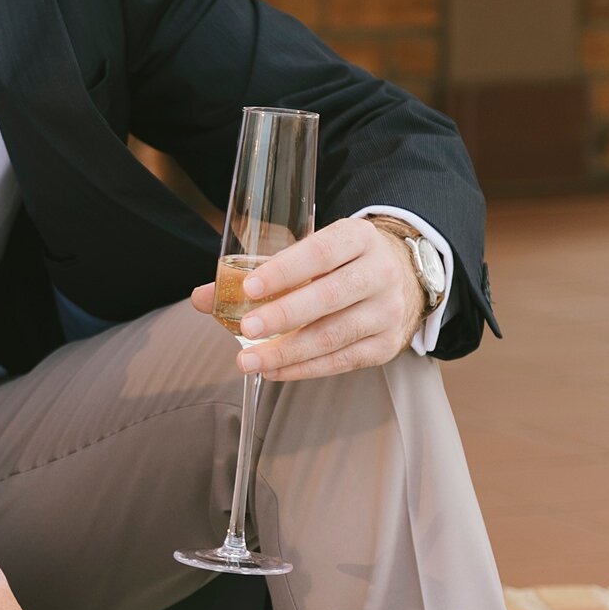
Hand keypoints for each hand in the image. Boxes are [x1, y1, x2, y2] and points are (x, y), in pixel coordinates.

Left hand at [191, 214, 424, 380]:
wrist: (405, 277)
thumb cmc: (344, 263)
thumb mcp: (314, 251)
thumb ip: (262, 271)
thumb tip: (203, 297)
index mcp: (358, 239)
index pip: (321, 252)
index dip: (286, 270)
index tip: (250, 286)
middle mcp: (379, 273)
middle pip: (328, 297)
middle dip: (283, 315)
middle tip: (246, 328)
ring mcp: (387, 311)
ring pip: (334, 335)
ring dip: (287, 352)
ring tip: (248, 361)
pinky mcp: (386, 345)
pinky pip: (341, 361)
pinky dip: (304, 368)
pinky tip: (275, 370)